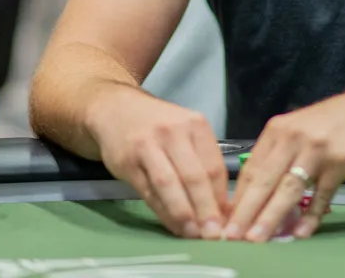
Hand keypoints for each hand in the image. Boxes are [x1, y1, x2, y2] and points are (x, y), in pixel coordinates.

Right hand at [91, 89, 227, 239]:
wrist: (116, 110)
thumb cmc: (159, 126)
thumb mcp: (186, 133)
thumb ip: (203, 164)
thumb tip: (223, 208)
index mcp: (195, 125)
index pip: (214, 167)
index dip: (222, 199)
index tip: (228, 222)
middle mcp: (173, 132)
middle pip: (194, 176)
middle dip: (206, 210)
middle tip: (214, 234)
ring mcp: (148, 145)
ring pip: (169, 184)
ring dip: (183, 214)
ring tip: (193, 234)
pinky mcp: (128, 161)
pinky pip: (148, 191)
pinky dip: (163, 212)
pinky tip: (173, 225)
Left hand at [224, 86, 344, 242]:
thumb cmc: (331, 123)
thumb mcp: (297, 129)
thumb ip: (277, 156)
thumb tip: (257, 195)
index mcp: (277, 130)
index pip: (251, 169)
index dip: (238, 197)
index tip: (227, 219)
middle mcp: (293, 138)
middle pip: (264, 180)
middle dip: (246, 211)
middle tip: (233, 234)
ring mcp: (316, 151)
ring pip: (288, 189)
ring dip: (271, 216)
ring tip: (258, 238)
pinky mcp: (339, 164)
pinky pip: (321, 195)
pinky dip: (311, 215)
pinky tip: (301, 232)